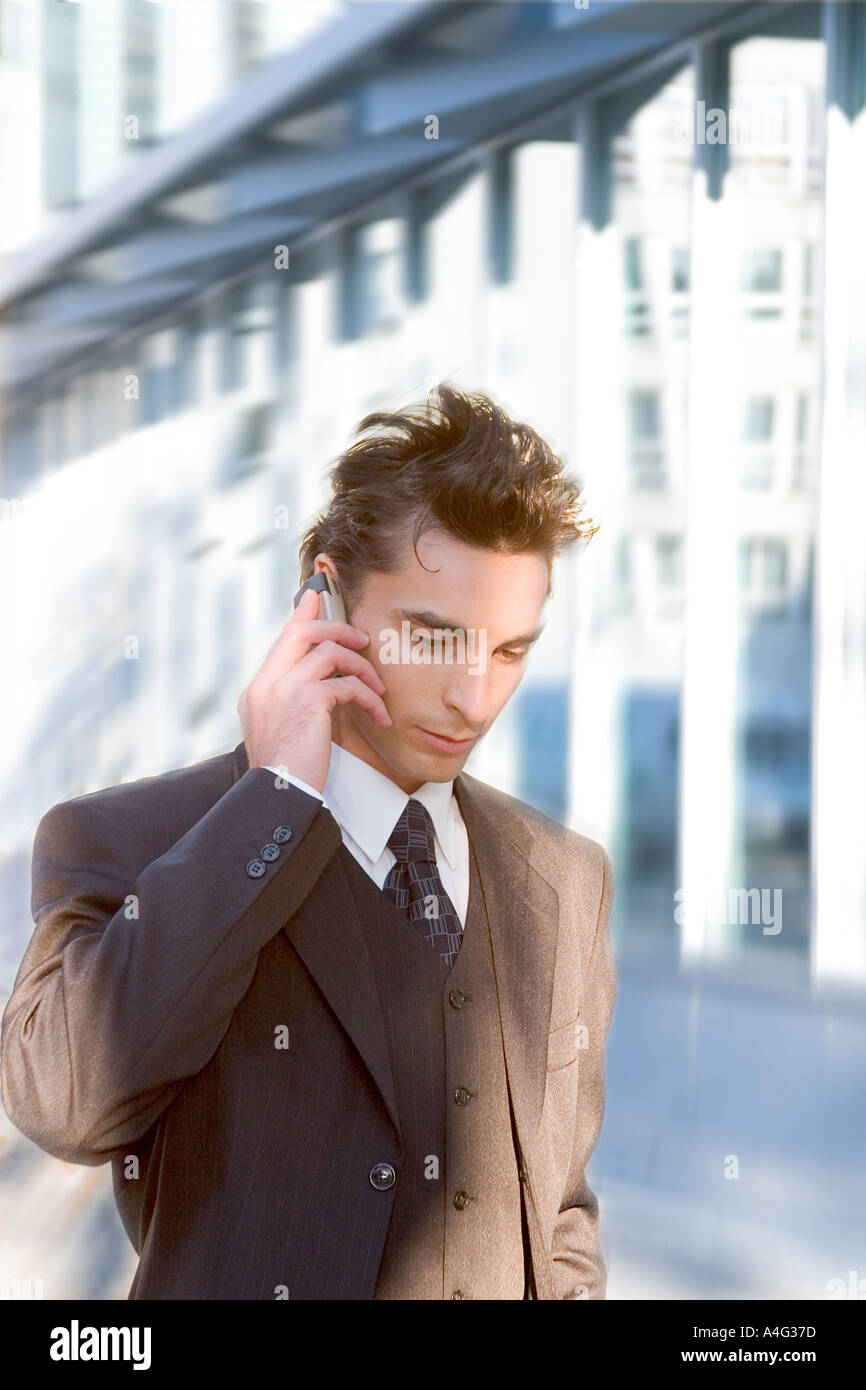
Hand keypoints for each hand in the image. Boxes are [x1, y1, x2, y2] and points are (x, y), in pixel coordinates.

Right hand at [237, 587, 391, 792]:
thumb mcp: (281, 734)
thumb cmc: (285, 775)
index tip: (316, 598)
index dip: (301, 617)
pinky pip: (347, 684)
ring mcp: (283, 689)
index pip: (281, 642)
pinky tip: (380, 715)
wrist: (277, 794)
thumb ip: (292, 706)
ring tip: (378, 690)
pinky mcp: (307, 699)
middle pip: (301, 632)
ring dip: (361, 668)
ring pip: (329, 652)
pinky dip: (369, 697)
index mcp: (256, 691)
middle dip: (337, 628)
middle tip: (362, 640)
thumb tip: (321, 691)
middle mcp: (265, 684)